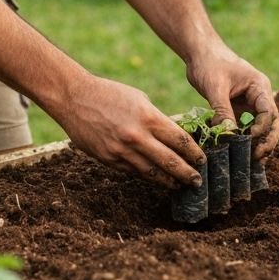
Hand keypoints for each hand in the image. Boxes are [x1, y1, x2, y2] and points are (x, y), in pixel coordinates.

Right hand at [56, 74, 204, 188]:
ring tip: (179, 186)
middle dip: (187, 174)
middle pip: (170, 161)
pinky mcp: (109, 159)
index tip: (203, 161)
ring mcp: (122, 150)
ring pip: (152, 173)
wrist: (75, 98)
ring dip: (168, 181)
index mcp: (148, 117)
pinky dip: (147, 177)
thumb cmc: (110, 94)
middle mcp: (137, 136)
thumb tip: (173, 137)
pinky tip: (156, 179)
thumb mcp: (138, 99)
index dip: (194, 153)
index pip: (180, 140)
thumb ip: (156, 119)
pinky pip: (133, 172)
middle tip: (197, 181)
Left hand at [186, 43, 278, 159]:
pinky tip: (236, 151)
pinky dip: (242, 138)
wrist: (198, 51)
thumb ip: (223, 111)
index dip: (262, 129)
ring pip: (259, 127)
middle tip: (258, 158)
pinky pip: (244, 125)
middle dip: (267, 141)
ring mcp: (249, 102)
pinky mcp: (237, 107)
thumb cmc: (209, 63)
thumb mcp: (215, 87)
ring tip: (250, 160)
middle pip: (271, 123)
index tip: (250, 139)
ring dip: (256, 142)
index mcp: (259, 87)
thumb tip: (229, 135)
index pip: (268, 112)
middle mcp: (258, 95)